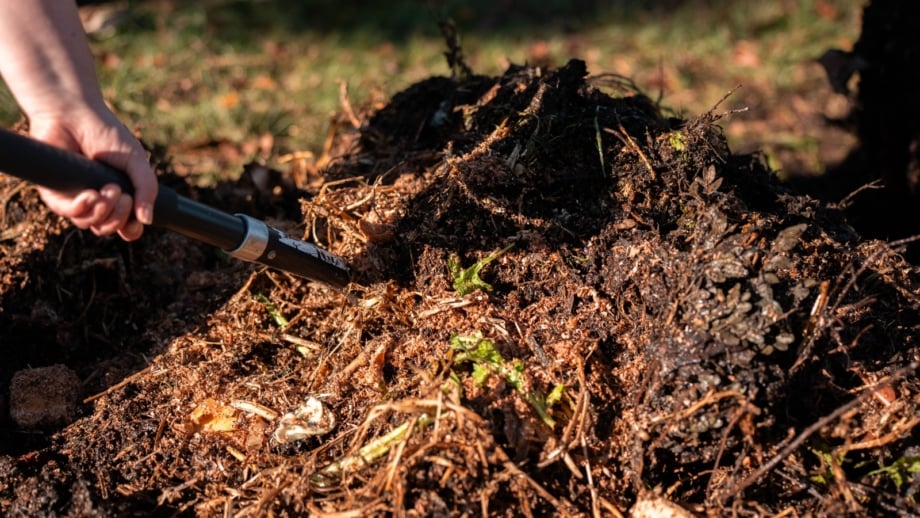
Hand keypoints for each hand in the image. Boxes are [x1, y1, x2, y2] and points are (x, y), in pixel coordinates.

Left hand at [29, 107, 156, 241]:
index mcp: (118, 195)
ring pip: (89, 224)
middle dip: (119, 217)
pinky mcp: (55, 192)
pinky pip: (69, 213)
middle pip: (108, 228)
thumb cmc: (107, 134)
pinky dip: (82, 209)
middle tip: (121, 194)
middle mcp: (97, 200)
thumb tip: (147, 220)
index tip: (136, 221)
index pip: (125, 226)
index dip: (131, 229)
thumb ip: (146, 189)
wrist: (74, 115)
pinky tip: (89, 195)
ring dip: (103, 211)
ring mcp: (75, 197)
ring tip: (107, 189)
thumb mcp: (137, 161)